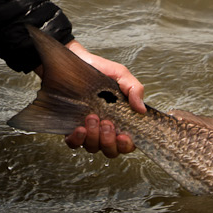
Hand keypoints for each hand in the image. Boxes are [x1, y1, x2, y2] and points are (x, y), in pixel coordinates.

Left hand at [60, 40, 144, 156]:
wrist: (74, 61)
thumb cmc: (98, 69)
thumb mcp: (120, 74)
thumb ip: (134, 89)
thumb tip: (142, 109)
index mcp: (120, 119)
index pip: (127, 143)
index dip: (126, 145)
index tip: (123, 135)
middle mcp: (104, 129)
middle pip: (111, 151)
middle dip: (109, 141)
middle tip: (106, 122)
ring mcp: (88, 130)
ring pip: (93, 148)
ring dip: (94, 137)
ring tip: (92, 117)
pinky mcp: (70, 128)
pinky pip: (74, 144)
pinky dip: (77, 140)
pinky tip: (80, 128)